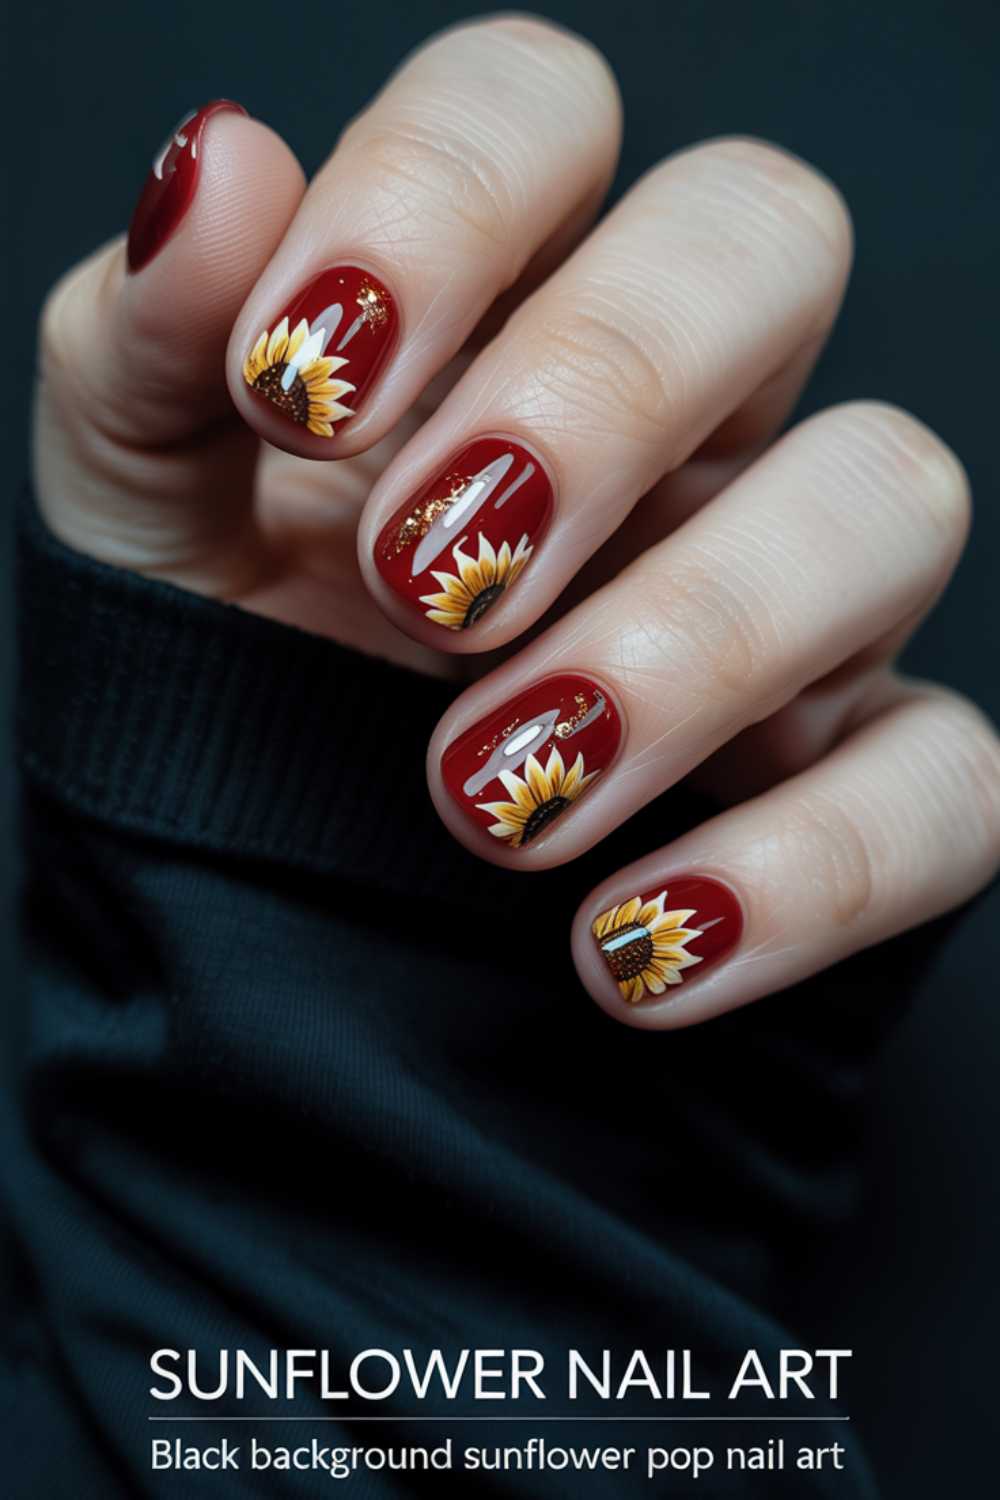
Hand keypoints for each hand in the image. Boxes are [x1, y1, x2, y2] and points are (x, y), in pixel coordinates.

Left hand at [34, 16, 998, 1026]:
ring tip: (490, 788)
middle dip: (600, 389)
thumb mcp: (139, 524)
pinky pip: (950, 784)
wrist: (282, 914)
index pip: (541, 110)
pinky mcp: (857, 780)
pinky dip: (809, 871)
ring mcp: (791, 599)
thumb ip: (142, 349)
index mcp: (492, 316)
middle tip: (427, 581)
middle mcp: (677, 426)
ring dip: (693, 644)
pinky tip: (627, 946)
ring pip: (892, 500)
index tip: (304, 387)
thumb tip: (221, 177)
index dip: (441, 199)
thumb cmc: (227, 688)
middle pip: (767, 238)